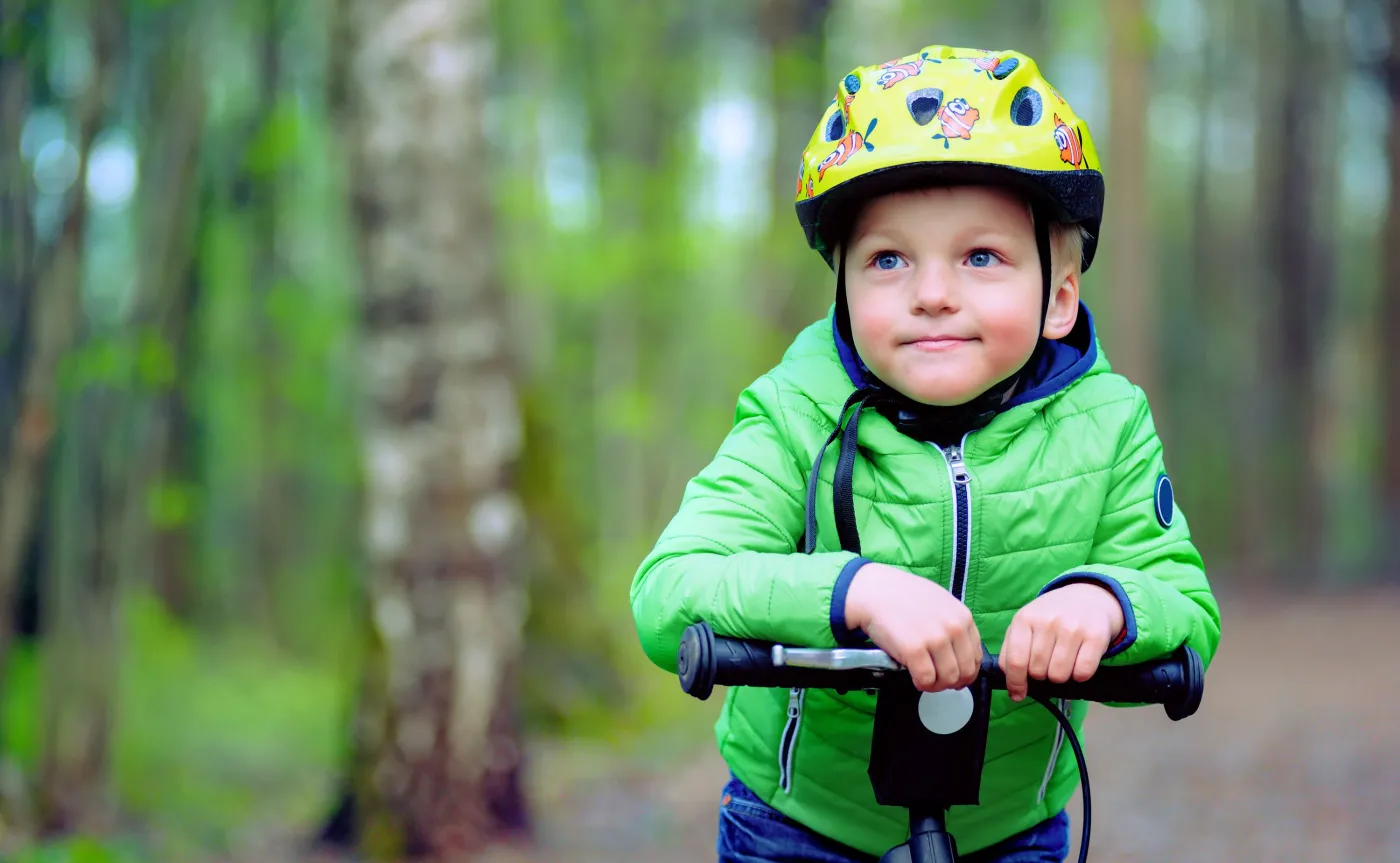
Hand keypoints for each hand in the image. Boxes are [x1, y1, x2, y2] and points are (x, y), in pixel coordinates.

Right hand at [844, 562, 980, 692]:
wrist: (874, 591)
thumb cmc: (903, 596)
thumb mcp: (940, 603)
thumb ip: (954, 626)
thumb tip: (959, 655)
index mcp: (963, 617)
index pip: (977, 657)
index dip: (966, 672)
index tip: (954, 675)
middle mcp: (954, 628)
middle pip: (965, 672)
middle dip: (952, 682)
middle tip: (938, 680)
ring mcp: (935, 639)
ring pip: (948, 679)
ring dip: (936, 684)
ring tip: (924, 678)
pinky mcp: (914, 650)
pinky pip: (926, 679)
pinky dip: (921, 683)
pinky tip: (914, 676)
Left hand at [998, 583, 1124, 701]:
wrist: (1088, 596)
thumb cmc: (1050, 616)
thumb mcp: (1025, 624)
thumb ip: (1011, 651)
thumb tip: (1013, 688)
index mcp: (1024, 619)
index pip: (1015, 661)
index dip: (1015, 683)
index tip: (1017, 694)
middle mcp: (1047, 622)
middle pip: (1037, 672)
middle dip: (1040, 675)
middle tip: (1047, 662)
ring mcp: (1072, 628)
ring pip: (1059, 676)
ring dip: (1060, 676)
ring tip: (1062, 660)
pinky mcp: (1095, 637)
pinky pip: (1083, 673)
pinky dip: (1080, 674)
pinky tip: (1079, 660)